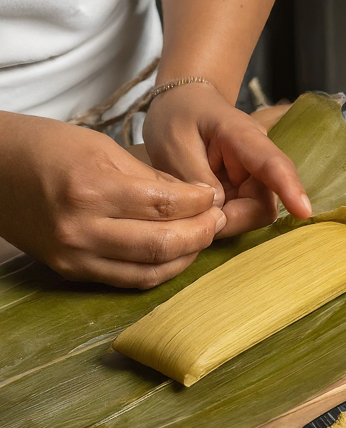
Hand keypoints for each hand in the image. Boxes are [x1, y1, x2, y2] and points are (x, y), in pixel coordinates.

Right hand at [0, 112, 225, 287]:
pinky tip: (175, 256)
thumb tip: (192, 197)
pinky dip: (158, 271)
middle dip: (201, 233)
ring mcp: (76, 256)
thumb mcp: (103, 147)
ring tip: (202, 238)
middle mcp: (84, 229)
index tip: (212, 197)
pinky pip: (127, 280)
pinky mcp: (72, 271)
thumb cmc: (47, 148)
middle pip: (162, 243)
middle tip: (217, 220)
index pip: (165, 204)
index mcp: (93, 188)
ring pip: (149, 271)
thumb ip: (150, 177)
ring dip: (185, 257)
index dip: (198, 203)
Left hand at [143, 83, 311, 237]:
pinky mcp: (244, 193)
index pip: (273, 164)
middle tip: (195, 216)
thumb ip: (196, 179)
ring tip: (192, 205)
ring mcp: (253, 179)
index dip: (289, 188)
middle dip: (232, 219)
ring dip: (224, 220)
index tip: (303, 211)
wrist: (182, 108)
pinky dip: (220, 220)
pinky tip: (199, 208)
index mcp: (243, 136)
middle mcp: (257, 160)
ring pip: (251, 215)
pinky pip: (239, 216)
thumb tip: (219, 213)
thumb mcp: (176, 146)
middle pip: (263, 204)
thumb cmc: (179, 118)